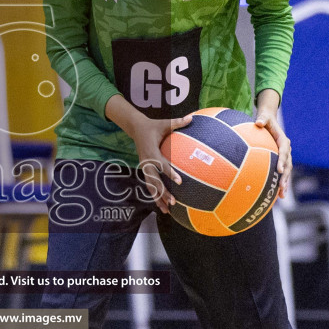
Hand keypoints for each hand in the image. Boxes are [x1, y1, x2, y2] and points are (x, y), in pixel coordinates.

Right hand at [106, 94, 191, 212]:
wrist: (136, 128)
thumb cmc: (152, 126)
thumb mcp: (164, 123)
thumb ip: (177, 122)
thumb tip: (192, 117)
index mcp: (152, 152)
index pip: (162, 165)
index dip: (170, 173)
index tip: (179, 181)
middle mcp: (147, 162)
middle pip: (154, 181)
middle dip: (163, 192)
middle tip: (173, 201)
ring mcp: (144, 167)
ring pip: (150, 186)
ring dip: (158, 198)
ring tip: (167, 210)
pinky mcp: (145, 170)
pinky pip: (150, 185)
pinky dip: (155, 195)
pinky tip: (162, 205)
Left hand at [254, 89, 292, 199]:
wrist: (269, 120)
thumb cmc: (265, 119)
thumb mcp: (264, 117)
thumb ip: (262, 119)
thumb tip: (258, 122)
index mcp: (283, 140)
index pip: (284, 151)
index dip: (283, 160)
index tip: (279, 169)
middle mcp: (286, 149)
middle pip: (288, 164)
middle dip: (285, 176)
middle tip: (281, 186)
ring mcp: (284, 156)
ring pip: (286, 171)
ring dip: (285, 182)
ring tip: (282, 195)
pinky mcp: (280, 161)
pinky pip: (281, 173)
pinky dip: (280, 182)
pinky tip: (276, 195)